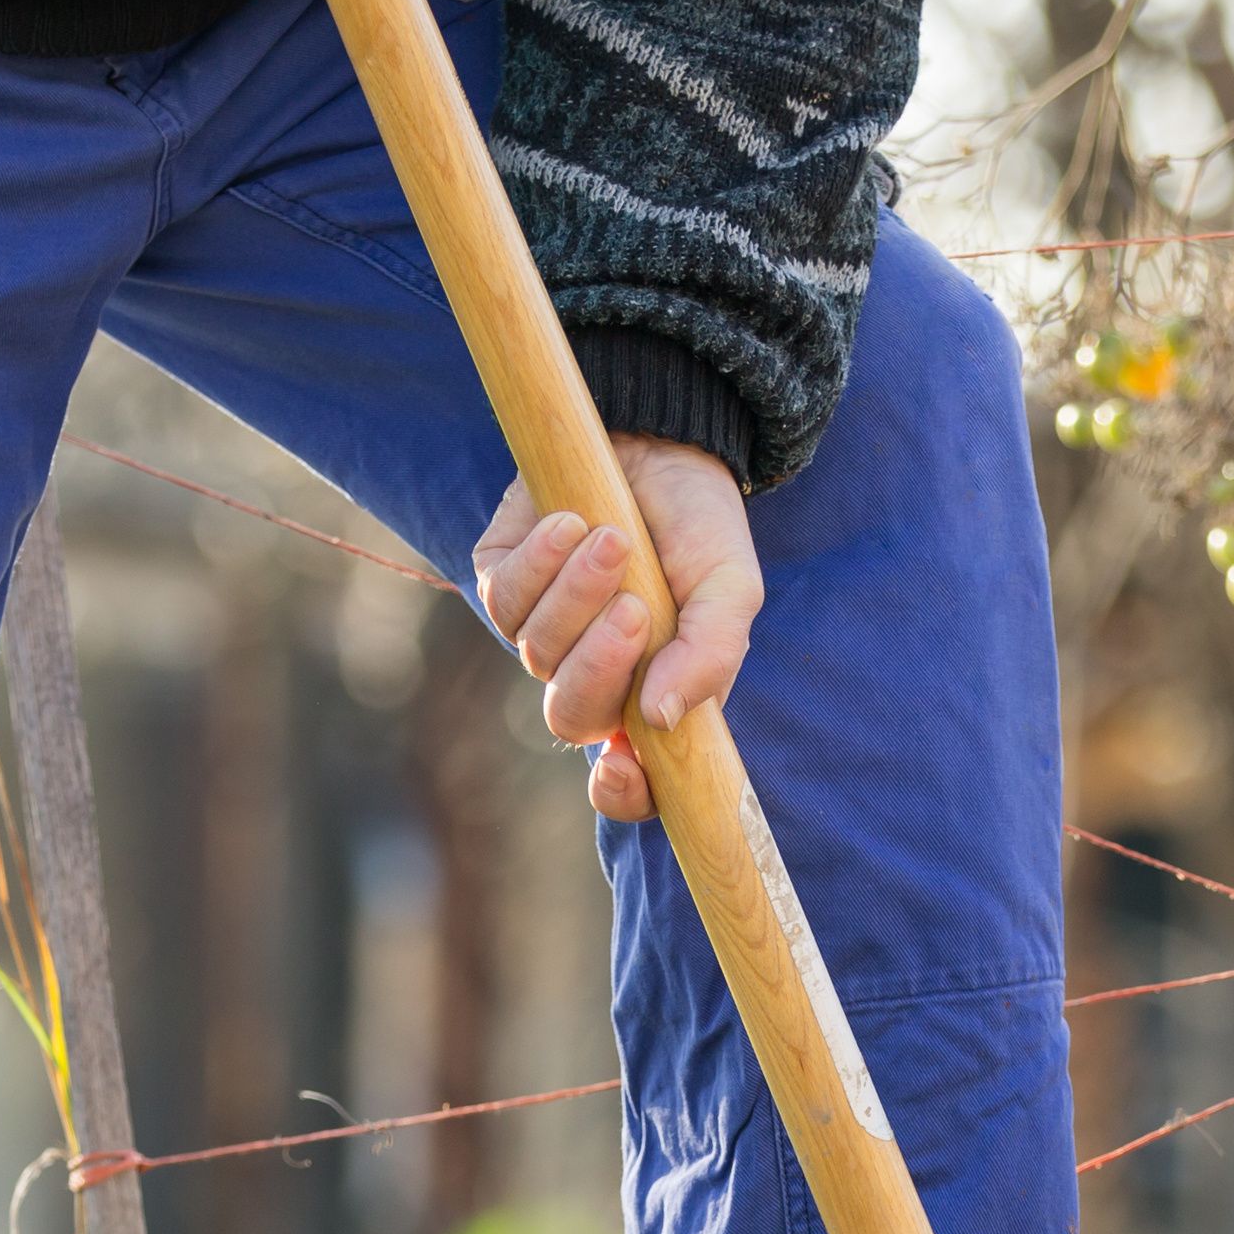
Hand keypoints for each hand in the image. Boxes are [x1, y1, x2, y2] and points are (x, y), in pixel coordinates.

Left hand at [474, 437, 760, 822]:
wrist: (660, 441)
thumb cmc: (699, 526)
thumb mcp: (730, 588)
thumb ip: (710, 655)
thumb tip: (663, 720)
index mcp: (654, 696)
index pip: (633, 779)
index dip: (625, 792)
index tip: (626, 765)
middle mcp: (594, 674)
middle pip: (573, 715)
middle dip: (600, 665)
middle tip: (636, 609)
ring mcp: (545, 631)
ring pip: (538, 650)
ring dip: (578, 593)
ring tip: (613, 537)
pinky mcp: (502, 579)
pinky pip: (504, 596)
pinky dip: (540, 559)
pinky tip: (571, 521)